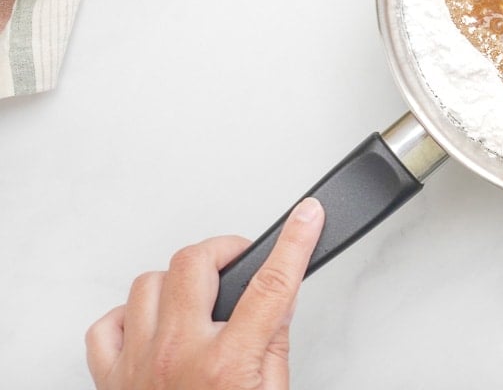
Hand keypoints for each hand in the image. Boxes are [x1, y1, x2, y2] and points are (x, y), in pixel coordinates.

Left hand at [86, 198, 324, 389]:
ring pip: (148, 284)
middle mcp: (178, 356)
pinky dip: (130, 316)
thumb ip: (273, 341)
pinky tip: (153, 324)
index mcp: (228, 364)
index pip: (271, 283)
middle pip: (194, 263)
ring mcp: (137, 364)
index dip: (295, 242)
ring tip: (201, 299)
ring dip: (178, 282)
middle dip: (225, 250)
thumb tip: (275, 298)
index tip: (308, 217)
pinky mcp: (109, 378)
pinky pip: (107, 324)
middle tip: (242, 260)